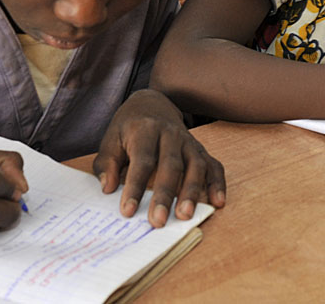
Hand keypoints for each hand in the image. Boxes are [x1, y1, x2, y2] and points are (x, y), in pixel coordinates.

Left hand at [93, 89, 225, 227]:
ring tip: (186, 215)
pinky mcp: (200, 149)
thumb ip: (107, 164)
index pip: (142, 161)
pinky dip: (217, 183)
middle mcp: (170, 134)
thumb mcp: (110, 139)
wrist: (152, 103)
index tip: (128, 211)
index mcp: (145, 129)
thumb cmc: (129, 128)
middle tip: (158, 221)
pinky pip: (213, 165)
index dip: (135, 186)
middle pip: (170, 165)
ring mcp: (188, 141)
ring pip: (195, 166)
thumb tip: (108, 188)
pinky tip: (217, 202)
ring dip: (192, 191)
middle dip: (165, 194)